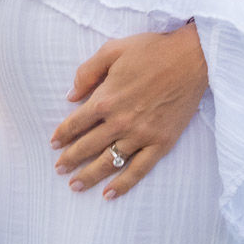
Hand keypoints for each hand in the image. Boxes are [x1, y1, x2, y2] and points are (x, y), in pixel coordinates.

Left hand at [50, 24, 207, 199]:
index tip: (53, 144)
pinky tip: (109, 194)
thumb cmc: (151, 50)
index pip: (77, 122)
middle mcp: (120, 121)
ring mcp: (141, 135)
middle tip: (59, 169)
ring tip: (74, 186)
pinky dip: (123, 184)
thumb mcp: (113, 50)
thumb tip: (70, 96)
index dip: (63, 134)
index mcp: (106, 98)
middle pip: (88, 146)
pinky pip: (139, 170)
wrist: (191, 59)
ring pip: (109, 162)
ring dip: (89, 176)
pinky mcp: (161, 144)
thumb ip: (88, 72)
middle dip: (70, 159)